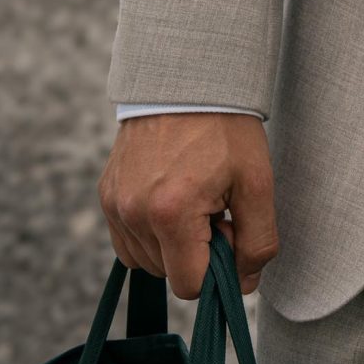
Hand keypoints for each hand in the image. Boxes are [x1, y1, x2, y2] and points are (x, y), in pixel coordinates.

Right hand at [99, 113, 278, 299]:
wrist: (188, 78)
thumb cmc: (226, 128)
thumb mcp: (257, 183)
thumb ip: (258, 242)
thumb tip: (243, 284)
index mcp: (170, 213)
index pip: (190, 286)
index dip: (217, 267)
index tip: (228, 226)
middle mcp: (132, 213)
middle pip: (167, 273)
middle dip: (195, 252)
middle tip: (214, 205)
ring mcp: (114, 204)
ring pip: (145, 260)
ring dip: (172, 244)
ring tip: (193, 197)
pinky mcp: (106, 194)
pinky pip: (127, 240)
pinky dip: (150, 232)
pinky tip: (171, 198)